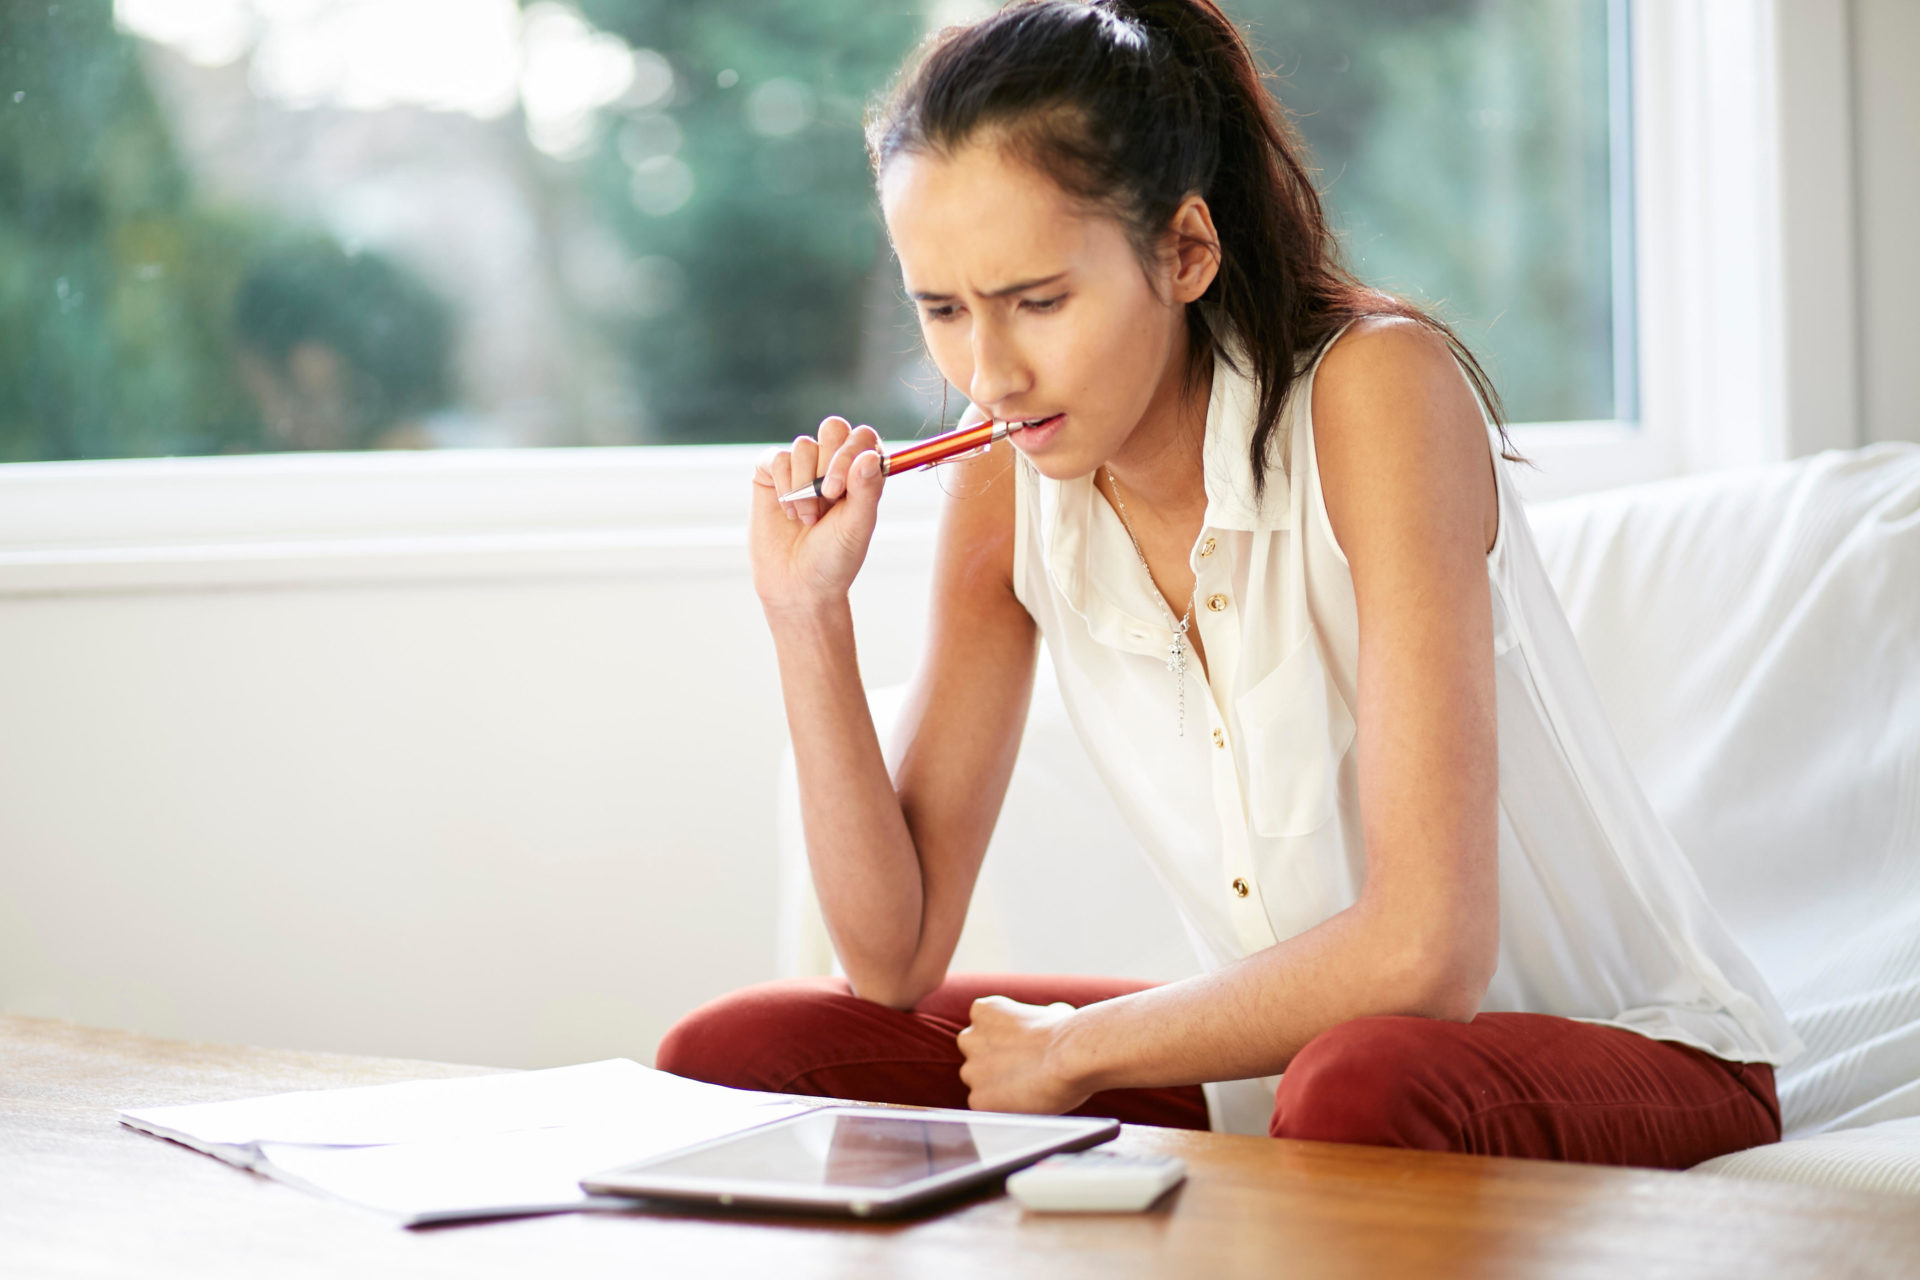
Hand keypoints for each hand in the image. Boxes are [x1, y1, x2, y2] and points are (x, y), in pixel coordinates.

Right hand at [749, 417, 885, 613]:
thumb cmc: (834, 558)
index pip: (863, 437)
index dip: (850, 454)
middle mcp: (833, 464)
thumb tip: (869, 455)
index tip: (839, 490)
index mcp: (862, 473)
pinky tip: (789, 512)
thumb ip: (866, 490)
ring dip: (804, 486)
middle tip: (826, 499)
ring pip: (803, 445)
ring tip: (808, 518)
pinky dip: (783, 485)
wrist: (798, 584)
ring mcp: (802, 468)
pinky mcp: (772, 474)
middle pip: (833, 428)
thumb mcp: (857, 526)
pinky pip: (777, 457)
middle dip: (828, 464)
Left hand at [956, 996, 1090, 1114]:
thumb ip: (1036, 1018)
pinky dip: (1003, 1107)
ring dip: (996, 1085)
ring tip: (1029, 1087)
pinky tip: (1026, 1101)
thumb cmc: (1067, 1033)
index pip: (983, 1028)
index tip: (1023, 1048)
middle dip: (994, 1061)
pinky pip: (988, 1107)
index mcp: (983, 1011)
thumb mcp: (1050, 1011)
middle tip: (1024, 1070)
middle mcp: (969, 1038)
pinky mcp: (978, 1099)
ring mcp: (971, 1070)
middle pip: (975, 1054)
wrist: (1070, 1056)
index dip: (1005, 1040)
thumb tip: (1051, 1017)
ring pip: (979, 1082)